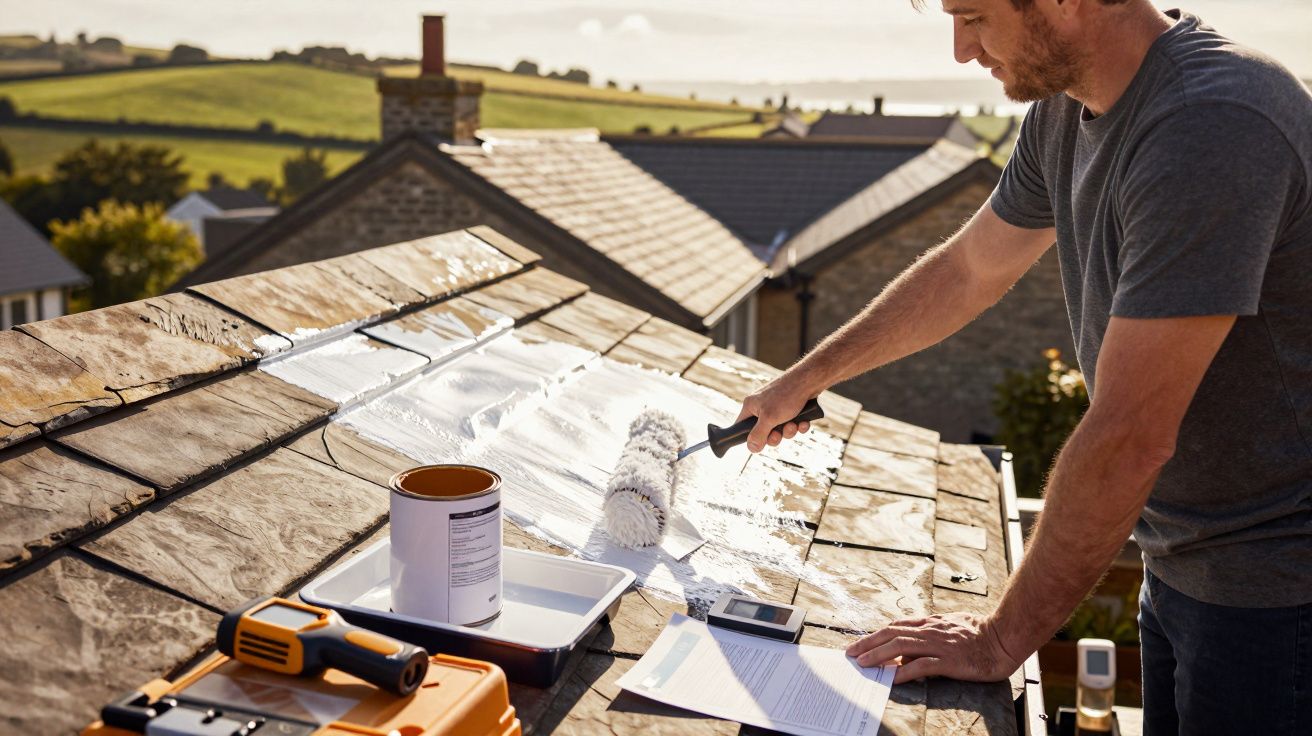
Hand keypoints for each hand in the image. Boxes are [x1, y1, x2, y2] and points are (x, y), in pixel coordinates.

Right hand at [736, 378, 814, 452]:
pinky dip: (798, 425)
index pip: (741, 426)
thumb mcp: (769, 418)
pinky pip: (792, 424)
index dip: (749, 437)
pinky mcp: (791, 409)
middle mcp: (762, 407)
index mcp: (751, 406)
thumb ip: (758, 434)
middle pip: (763, 433)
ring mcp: (777, 408)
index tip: (758, 445)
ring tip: (794, 424)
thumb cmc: (786, 395)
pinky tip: (803, 421)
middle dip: (775, 436)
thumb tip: (751, 448)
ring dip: (789, 431)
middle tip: (779, 434)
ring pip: (780, 430)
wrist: (809, 381)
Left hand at [845, 613, 1020, 684]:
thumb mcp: (950, 626)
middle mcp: (930, 631)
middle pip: (892, 634)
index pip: (896, 626)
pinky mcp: (949, 660)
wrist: (1004, 638)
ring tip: (863, 663)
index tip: (861, 642)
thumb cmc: (981, 633)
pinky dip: (905, 671)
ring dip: (879, 655)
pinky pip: (922, 665)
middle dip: (868, 643)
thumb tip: (908, 648)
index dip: (876, 634)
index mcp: (930, 622)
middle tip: (851, 653)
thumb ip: (930, 633)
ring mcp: (939, 645)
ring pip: (901, 647)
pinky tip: (893, 678)